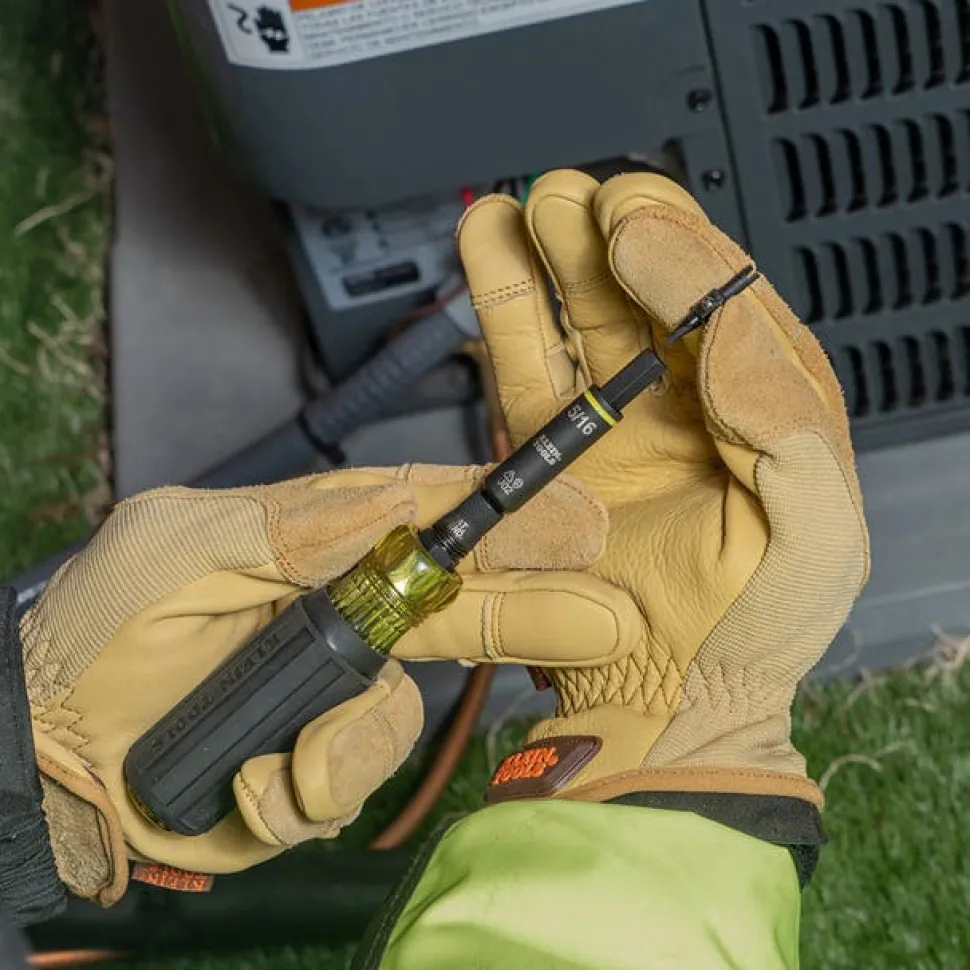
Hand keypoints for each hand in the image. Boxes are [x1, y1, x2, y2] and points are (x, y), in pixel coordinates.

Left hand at [22, 465, 605, 903]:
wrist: (50, 751)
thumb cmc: (102, 630)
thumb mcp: (182, 545)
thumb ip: (292, 522)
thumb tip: (394, 504)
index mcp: (316, 549)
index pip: (427, 526)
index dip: (503, 521)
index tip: (572, 518)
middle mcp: (340, 620)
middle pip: (457, 612)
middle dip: (533, 611)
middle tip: (603, 614)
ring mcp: (332, 699)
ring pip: (401, 717)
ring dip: (345, 743)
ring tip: (275, 760)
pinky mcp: (315, 770)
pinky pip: (346, 786)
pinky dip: (298, 792)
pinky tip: (250, 781)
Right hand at [437, 170, 868, 807]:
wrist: (664, 698)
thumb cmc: (751, 628)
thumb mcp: (813, 535)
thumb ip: (787, 425)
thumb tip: (721, 326)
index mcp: (764, 405)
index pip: (727, 302)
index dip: (683, 255)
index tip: (633, 232)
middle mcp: (687, 400)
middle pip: (649, 289)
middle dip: (613, 234)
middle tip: (578, 200)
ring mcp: (613, 419)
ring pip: (578, 313)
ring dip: (549, 254)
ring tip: (526, 208)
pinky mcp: (549, 448)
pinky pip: (523, 365)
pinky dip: (504, 307)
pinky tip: (491, 252)